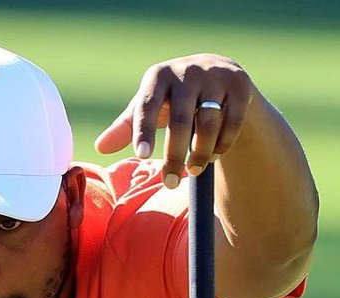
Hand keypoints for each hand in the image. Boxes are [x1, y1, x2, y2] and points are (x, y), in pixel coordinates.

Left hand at [95, 55, 254, 187]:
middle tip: (170, 184)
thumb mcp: (149, 109)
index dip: (143, 130)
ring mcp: (215, 76)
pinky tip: (214, 155)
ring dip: (201, 154)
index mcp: (158, 76)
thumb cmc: (173, 98)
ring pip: (209, 124)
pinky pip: (232, 123)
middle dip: (174, 157)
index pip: (147, 105)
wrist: (218, 76)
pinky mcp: (239, 85)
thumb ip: (127, 127)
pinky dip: (222, 145)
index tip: (141, 155)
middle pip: (180, 121)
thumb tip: (99, 147)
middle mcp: (186, 71)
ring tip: (194, 170)